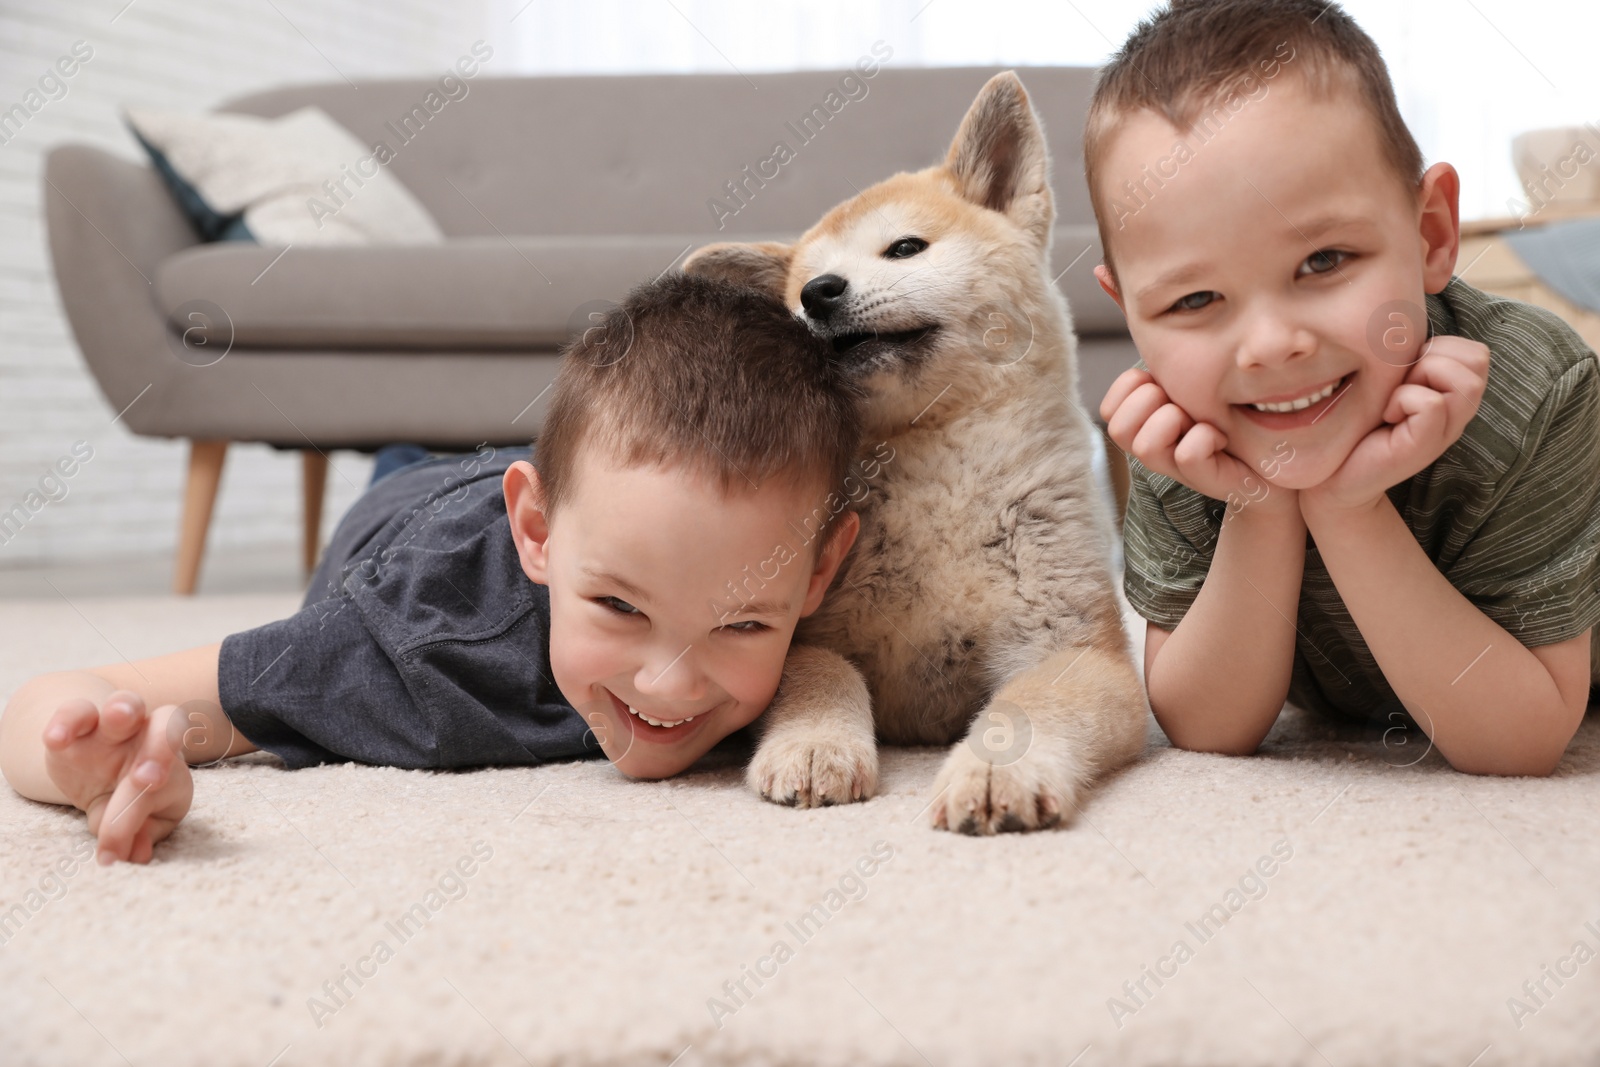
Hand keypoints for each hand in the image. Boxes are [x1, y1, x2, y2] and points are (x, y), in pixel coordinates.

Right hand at [42, 689, 192, 864]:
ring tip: (118, 717)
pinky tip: (56, 739)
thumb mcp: (140, 820)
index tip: (131, 828)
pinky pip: (75, 711)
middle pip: (167, 722)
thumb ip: (141, 834)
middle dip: (161, 746)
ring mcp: (112, 728)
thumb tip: (136, 854)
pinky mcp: (76, 726)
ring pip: (126, 703)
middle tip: (144, 779)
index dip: (154, 803)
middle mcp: (147, 736)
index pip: (171, 776)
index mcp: (170, 762)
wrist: (95, 772)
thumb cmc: (132, 799)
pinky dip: (66, 721)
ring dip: (124, 708)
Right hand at [1101, 368, 1296, 518]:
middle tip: (1183, 404)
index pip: (1109, 409)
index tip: (1163, 383)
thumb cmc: (1235, 409)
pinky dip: (1205, 438)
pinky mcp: (1204, 480)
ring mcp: (1175, 468)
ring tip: (1201, 421)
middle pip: (1118, 428)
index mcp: (1145, 422)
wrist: (1277, 451)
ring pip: (1145, 446)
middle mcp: (1154, 448)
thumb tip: (1142, 319)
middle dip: (1151, 402)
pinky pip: (1187, 455)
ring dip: (1174, 421)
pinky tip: (1221, 437)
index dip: (1131, 387)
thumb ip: (1168, 360)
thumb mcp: (1194, 379)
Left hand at [1301, 335, 1489, 517]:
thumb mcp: (1390, 377)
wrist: (1331, 473)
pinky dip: (1403, 401)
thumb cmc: (1358, 419)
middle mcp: (1458, 412)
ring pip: (1463, 378)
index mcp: (1453, 392)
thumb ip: (1412, 352)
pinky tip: (1386, 417)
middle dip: (1431, 360)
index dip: (1436, 350)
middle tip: (1397, 388)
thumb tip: (1420, 312)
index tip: (1402, 375)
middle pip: (1477, 358)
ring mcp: (1446, 430)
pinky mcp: (1426, 446)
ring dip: (1418, 380)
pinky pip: (1431, 403)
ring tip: (1392, 403)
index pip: (1475, 350)